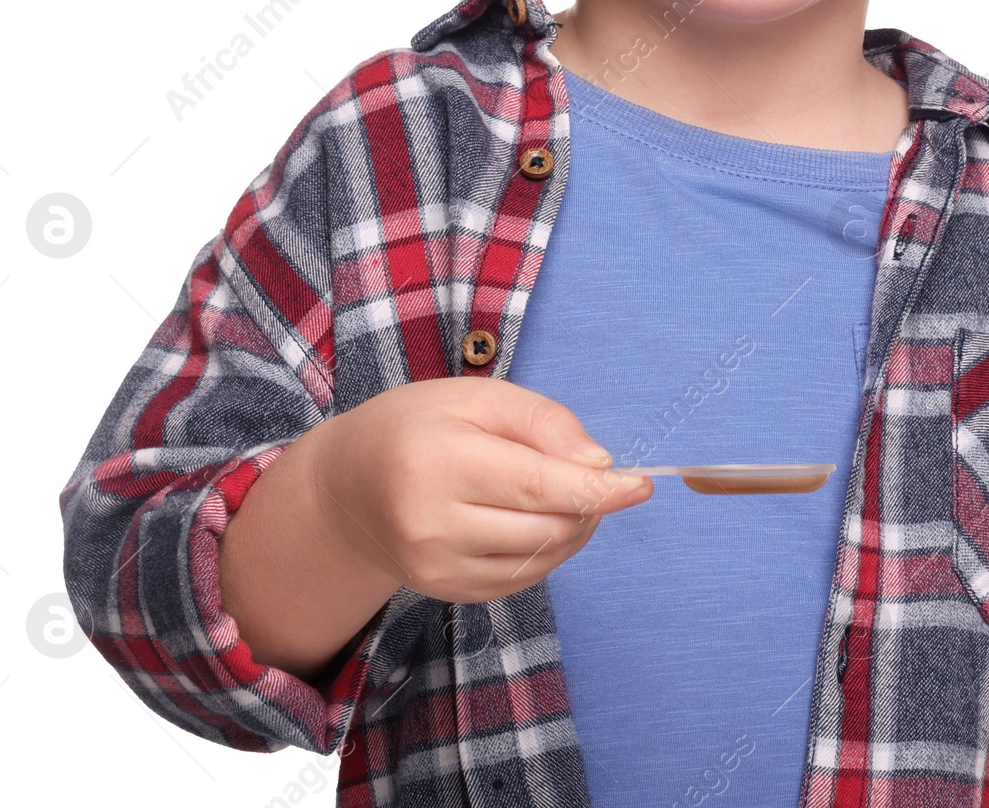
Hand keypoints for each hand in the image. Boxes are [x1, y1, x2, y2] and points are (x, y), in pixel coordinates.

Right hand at [311, 375, 651, 603]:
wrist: (346, 487)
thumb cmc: (416, 426)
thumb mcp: (475, 396)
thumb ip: (541, 421)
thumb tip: (599, 463)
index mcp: (440, 462)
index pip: (540, 486)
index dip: (600, 488)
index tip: (642, 484)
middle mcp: (433, 524)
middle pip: (547, 527)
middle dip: (590, 504)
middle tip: (598, 476)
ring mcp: (436, 568)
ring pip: (541, 558)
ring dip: (574, 528)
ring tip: (566, 493)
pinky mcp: (445, 592)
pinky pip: (521, 579)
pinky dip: (547, 551)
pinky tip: (536, 520)